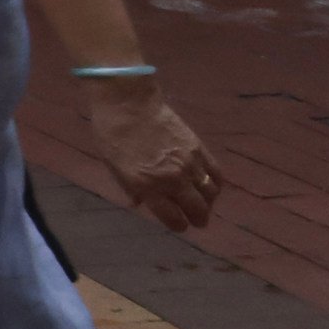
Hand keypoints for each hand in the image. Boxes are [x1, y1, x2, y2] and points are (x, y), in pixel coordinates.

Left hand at [85, 80, 219, 230]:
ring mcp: (189, 165)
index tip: (179, 225)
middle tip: (197, 221)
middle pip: (197, 210)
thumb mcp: (113, 166)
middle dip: (198, 219)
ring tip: (204, 205)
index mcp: (147, 187)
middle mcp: (172, 180)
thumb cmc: (112, 134)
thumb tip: (141, 203)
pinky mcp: (200, 149)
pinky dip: (216, 185)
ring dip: (209, 204)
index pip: (173, 218)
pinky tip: (212, 187)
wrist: (128, 103)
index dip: (178, 225)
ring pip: (210, 195)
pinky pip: (217, 174)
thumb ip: (130, 187)